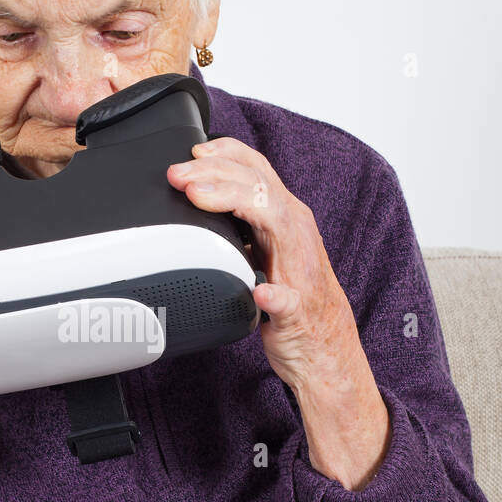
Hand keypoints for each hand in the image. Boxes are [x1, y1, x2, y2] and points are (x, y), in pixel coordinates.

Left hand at [167, 136, 389, 488]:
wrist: (323, 347)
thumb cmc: (290, 297)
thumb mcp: (261, 251)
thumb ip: (239, 224)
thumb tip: (196, 197)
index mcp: (285, 218)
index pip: (257, 170)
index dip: (224, 155)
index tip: (189, 153)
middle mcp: (296, 234)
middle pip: (258, 186)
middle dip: (215, 174)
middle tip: (178, 175)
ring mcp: (300, 269)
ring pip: (276, 220)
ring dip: (236, 204)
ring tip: (200, 199)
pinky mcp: (298, 310)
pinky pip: (288, 300)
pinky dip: (274, 294)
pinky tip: (259, 293)